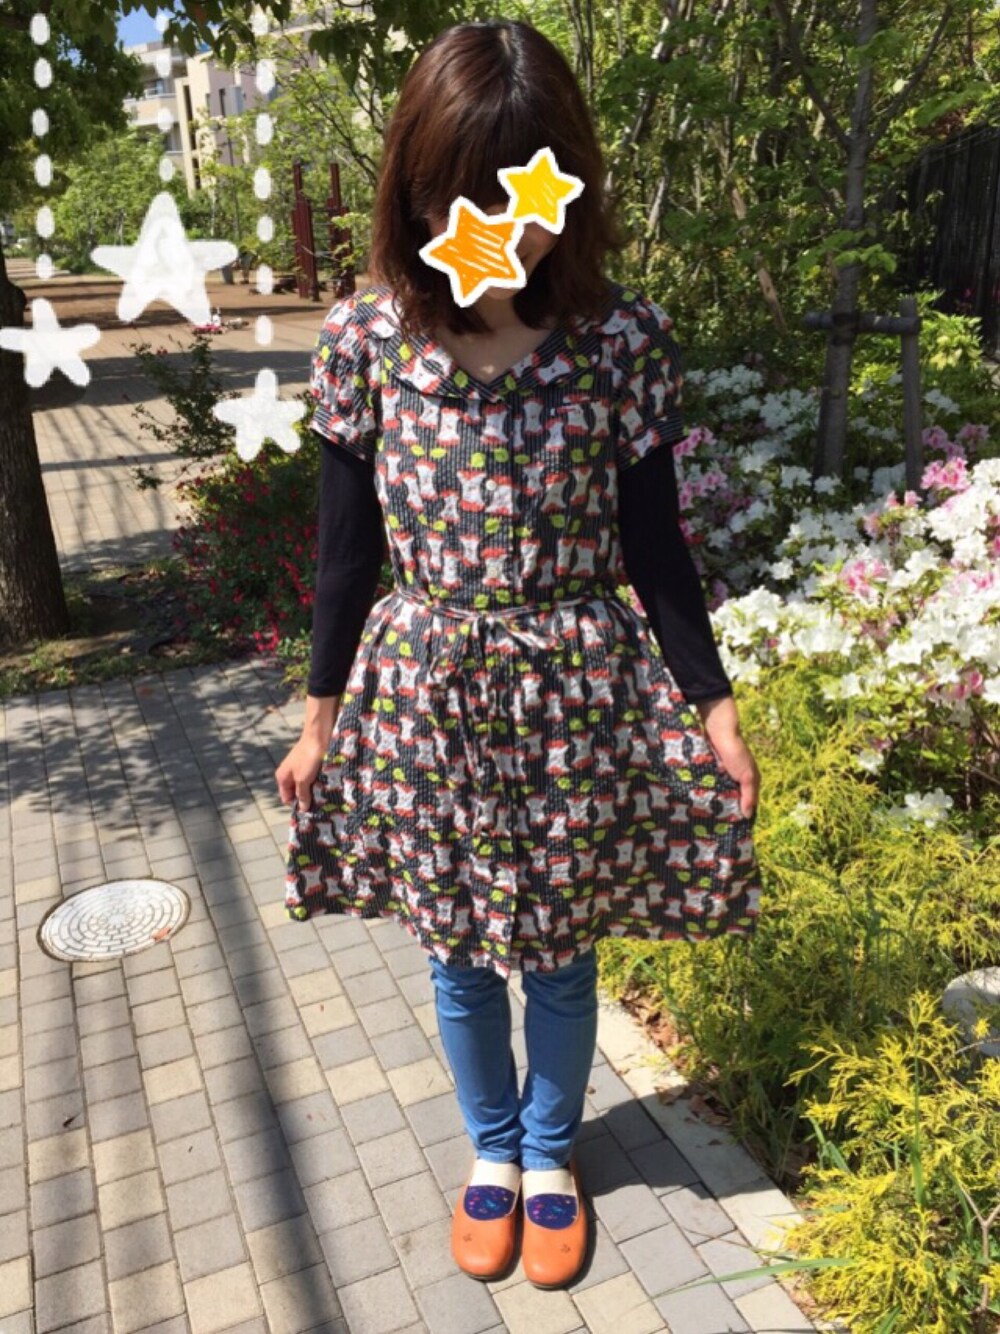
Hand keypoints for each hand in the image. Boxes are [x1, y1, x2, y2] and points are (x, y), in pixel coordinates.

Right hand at [275, 736, 329, 813]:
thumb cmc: (308, 757)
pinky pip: (313, 778)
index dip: (297, 805)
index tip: (311, 810)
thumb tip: (303, 809)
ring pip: (306, 785)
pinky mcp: (310, 764)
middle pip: (297, 792)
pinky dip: (318, 782)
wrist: (318, 735)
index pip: (287, 798)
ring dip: (314, 790)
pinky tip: (327, 785)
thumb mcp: (303, 779)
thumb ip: (302, 794)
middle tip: (320, 804)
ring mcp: (299, 768)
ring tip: (325, 795)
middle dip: (307, 798)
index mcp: (282, 777)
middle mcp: (289, 773)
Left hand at [694, 696, 760, 819]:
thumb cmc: (735, 753)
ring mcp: (722, 773)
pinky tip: (698, 802)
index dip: (741, 814)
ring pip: (718, 793)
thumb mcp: (747, 776)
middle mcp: (735, 778)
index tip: (733, 829)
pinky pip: (707, 784)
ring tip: (704, 818)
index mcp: (748, 780)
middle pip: (731, 798)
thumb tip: (748, 816)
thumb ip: (748, 795)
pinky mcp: (709, 769)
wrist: (718, 730)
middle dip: (725, 810)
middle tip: (715, 826)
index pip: (746, 802)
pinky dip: (705, 792)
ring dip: (712, 802)